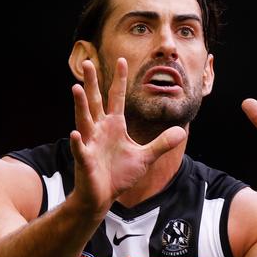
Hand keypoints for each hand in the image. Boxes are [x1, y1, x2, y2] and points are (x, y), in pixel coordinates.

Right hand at [69, 58, 185, 215]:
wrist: (102, 196)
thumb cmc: (119, 175)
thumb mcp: (145, 157)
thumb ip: (161, 143)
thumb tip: (181, 131)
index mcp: (114, 125)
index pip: (116, 97)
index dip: (120, 80)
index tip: (122, 60)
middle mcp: (100, 130)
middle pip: (95, 101)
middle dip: (92, 83)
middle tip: (87, 62)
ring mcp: (90, 143)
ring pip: (84, 120)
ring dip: (80, 105)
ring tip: (76, 88)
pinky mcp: (85, 160)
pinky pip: (80, 149)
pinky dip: (77, 142)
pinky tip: (75, 133)